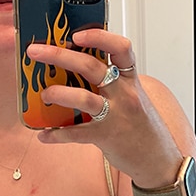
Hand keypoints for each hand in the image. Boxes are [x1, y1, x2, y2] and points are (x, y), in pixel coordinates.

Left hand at [25, 29, 183, 188]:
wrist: (159, 161)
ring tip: (44, 94)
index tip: (76, 35)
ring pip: (83, 97)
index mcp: (131, 81)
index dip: (98, 37)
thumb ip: (113, 82)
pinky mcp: (106, 137)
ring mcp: (116, 116)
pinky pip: (76, 133)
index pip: (121, 49)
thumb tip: (75, 66)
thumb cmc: (143, 127)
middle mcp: (125, 95)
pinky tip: (45, 134)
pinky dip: (57, 134)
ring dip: (57, 93)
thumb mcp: (135, 97)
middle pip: (91, 67)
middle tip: (35, 52)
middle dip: (59, 55)